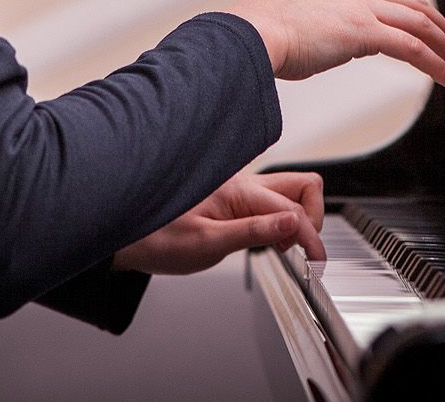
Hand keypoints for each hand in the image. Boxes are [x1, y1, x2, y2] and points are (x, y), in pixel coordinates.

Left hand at [112, 171, 326, 274]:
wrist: (128, 236)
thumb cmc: (157, 238)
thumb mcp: (207, 244)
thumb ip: (253, 233)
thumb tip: (293, 224)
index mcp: (238, 190)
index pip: (293, 208)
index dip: (311, 237)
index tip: (316, 262)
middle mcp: (243, 183)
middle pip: (302, 185)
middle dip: (313, 216)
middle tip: (304, 249)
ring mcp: (240, 190)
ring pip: (289, 192)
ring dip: (299, 218)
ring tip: (287, 248)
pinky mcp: (235, 200)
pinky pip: (272, 202)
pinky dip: (282, 221)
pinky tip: (270, 241)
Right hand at [225, 0, 444, 88]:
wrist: (250, 34)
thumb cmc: (261, 34)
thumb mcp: (300, 19)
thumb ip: (327, 25)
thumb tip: (344, 42)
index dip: (416, 14)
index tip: (430, 30)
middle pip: (414, 5)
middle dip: (442, 28)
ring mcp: (361, 4)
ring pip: (420, 24)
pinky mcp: (365, 29)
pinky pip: (412, 47)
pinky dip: (435, 63)